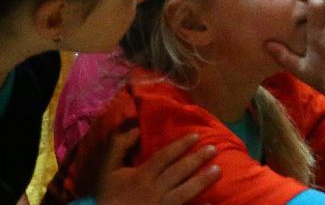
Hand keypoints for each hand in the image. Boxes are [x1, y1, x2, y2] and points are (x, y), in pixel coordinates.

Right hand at [93, 130, 219, 204]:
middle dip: (197, 159)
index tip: (196, 136)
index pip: (165, 156)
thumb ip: (119, 145)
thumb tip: (135, 127)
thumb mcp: (107, 169)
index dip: (181, 145)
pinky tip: (212, 203)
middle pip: (179, 172)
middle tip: (214, 149)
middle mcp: (153, 189)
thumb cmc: (107, 195)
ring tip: (218, 170)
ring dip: (202, 181)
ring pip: (184, 192)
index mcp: (141, 175)